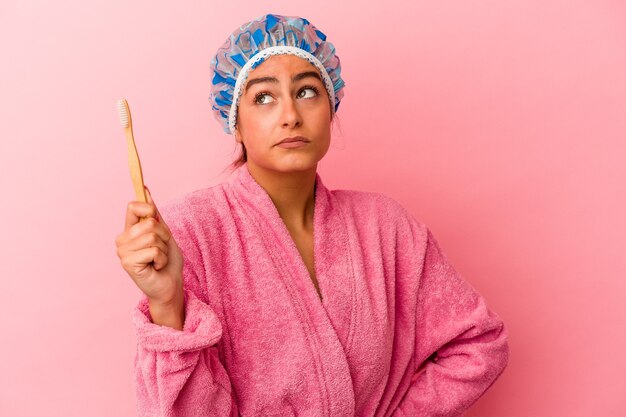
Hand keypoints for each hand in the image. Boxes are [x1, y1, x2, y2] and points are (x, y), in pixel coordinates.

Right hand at [115, 186, 183, 307]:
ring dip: (163, 248)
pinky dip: (162, 259)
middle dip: (164, 235)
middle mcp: (122, 240)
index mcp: (129, 230)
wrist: (171, 284)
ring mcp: (123, 252)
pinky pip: (154, 250)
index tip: (156, 219)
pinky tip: (156, 267)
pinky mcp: (128, 263)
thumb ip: (154, 214)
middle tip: (161, 249)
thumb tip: (146, 189)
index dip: (149, 209)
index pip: (133, 206)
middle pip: (149, 222)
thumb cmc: (167, 261)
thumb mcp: (164, 233)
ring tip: (159, 259)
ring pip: (152, 236)